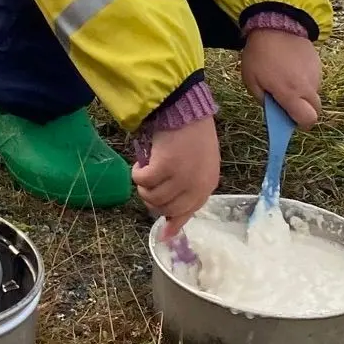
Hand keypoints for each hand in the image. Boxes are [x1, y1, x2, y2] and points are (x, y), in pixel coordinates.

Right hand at [132, 115, 219, 234]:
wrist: (186, 109)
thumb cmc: (192, 134)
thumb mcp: (197, 166)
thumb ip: (187, 191)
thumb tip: (168, 231)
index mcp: (207, 185)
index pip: (188, 212)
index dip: (173, 221)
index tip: (162, 233)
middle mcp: (196, 185)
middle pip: (166, 209)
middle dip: (152, 200)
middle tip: (148, 184)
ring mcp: (181, 176)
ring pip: (152, 198)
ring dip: (143, 186)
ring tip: (144, 170)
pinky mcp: (164, 167)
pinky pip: (143, 181)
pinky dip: (136, 174)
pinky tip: (140, 163)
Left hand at [241, 28, 321, 127]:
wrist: (276, 24)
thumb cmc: (259, 54)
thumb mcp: (251, 80)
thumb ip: (264, 100)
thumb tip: (275, 110)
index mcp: (290, 93)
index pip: (307, 119)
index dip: (300, 124)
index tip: (291, 121)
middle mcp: (307, 87)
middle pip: (315, 111)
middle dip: (304, 112)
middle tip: (288, 104)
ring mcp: (316, 75)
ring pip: (314, 95)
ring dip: (303, 95)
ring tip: (286, 80)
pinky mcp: (318, 64)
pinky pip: (314, 80)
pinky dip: (305, 81)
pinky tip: (291, 69)